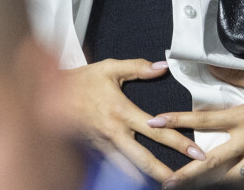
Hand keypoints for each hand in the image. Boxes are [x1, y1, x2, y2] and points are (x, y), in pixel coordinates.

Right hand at [64, 58, 205, 181]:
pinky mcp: (93, 152)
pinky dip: (127, 177)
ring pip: (128, 169)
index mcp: (122, 111)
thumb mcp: (110, 68)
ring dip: (147, 178)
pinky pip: (113, 168)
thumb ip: (138, 68)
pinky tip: (139, 182)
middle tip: (187, 179)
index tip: (196, 151)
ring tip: (167, 185)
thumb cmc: (82, 80)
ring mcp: (102, 146)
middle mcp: (114, 133)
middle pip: (144, 158)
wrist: (48, 95)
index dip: (178, 141)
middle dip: (167, 171)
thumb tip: (163, 67)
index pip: (157, 130)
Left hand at [149, 67, 243, 188]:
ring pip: (234, 176)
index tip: (156, 122)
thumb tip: (212, 65)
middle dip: (187, 172)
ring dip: (214, 184)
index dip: (178, 120)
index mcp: (243, 117)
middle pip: (212, 159)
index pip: (204, 119)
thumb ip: (236, 75)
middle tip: (167, 182)